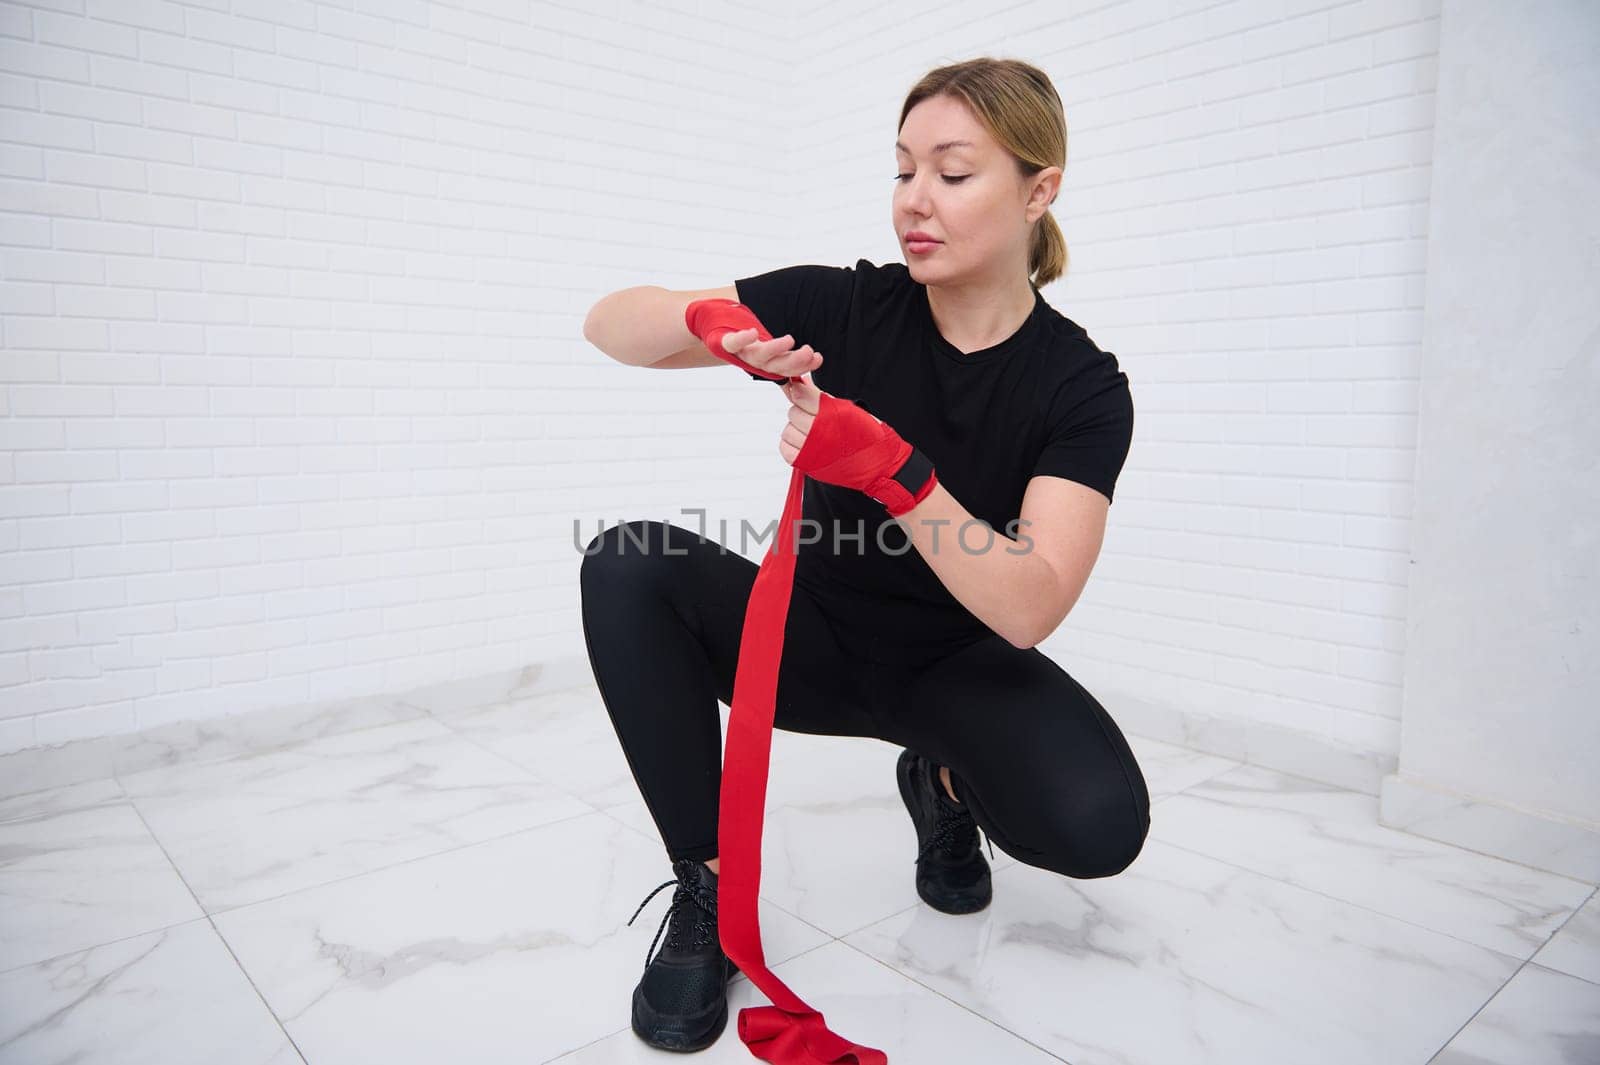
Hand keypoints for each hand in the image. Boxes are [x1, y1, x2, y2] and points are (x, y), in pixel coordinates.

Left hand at [683, 298, 822, 380]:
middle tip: (810, 352)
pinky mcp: (724, 342)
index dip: (803, 365)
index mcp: (767, 362)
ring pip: (759, 356)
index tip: (819, 358)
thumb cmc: (743, 337)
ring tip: (790, 340)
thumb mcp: (767, 346)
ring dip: (775, 349)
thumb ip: (787, 351)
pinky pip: (733, 343)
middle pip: (776, 366)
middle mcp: (755, 361)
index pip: (788, 368)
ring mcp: (740, 353)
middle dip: (795, 361)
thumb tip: (814, 353)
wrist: (711, 325)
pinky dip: (742, 339)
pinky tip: (752, 333)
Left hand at [779, 374, 937, 516]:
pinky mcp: (808, 464)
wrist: (878, 464)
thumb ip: (822, 398)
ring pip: (788, 430)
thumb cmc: (868, 435)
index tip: (802, 392)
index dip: (800, 391)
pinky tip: (804, 444)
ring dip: (796, 429)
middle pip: (793, 412)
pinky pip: (786, 449)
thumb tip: (800, 384)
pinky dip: (791, 445)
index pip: (802, 394)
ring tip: (812, 433)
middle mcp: (821, 431)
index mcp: (833, 413)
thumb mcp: (849, 409)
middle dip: (802, 411)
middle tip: (815, 418)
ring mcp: (813, 449)